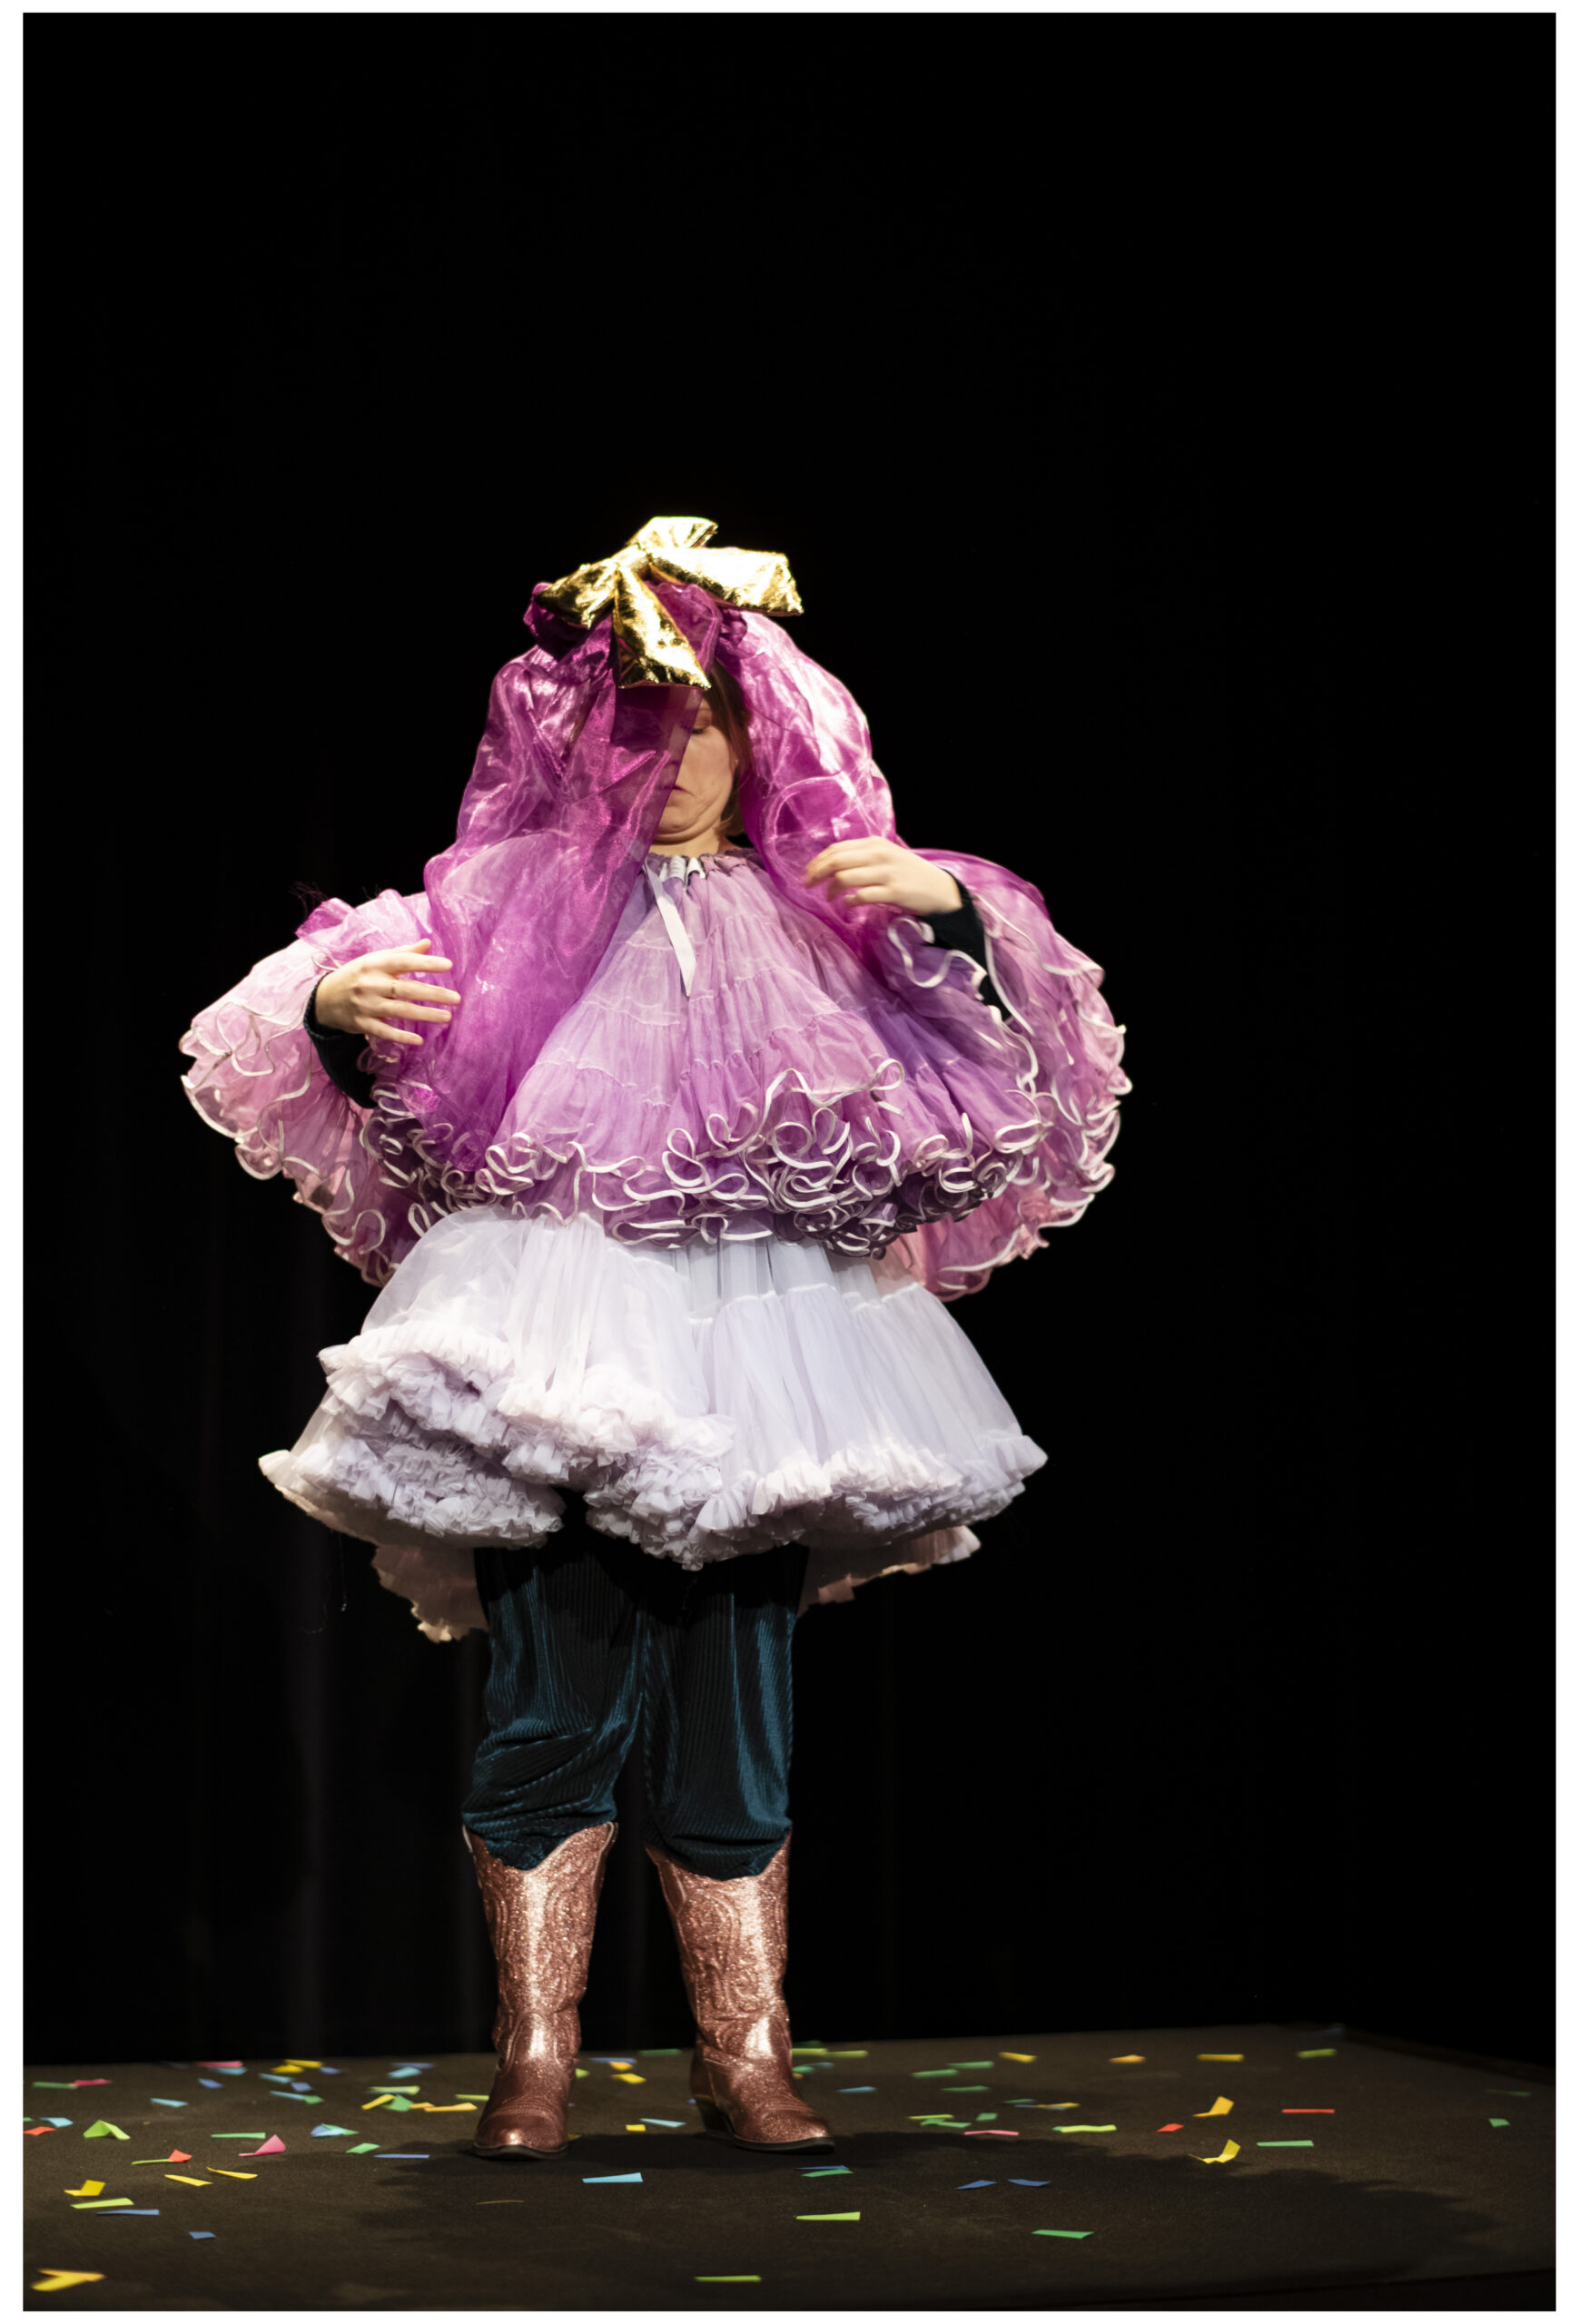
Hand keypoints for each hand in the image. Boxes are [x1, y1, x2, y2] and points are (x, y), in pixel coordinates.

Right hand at [313, 940, 460, 1048]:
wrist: (324, 999)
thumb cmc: (357, 976)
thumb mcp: (375, 960)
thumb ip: (402, 953)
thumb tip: (428, 943)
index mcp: (375, 964)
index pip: (404, 962)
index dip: (426, 963)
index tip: (448, 965)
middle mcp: (371, 984)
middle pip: (406, 989)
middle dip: (433, 994)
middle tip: (456, 998)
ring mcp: (366, 1005)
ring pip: (400, 1010)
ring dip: (425, 1014)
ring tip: (447, 1017)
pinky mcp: (362, 1024)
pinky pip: (384, 1031)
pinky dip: (401, 1036)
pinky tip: (418, 1039)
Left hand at [803, 838, 961, 916]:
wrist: (939, 889)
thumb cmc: (908, 873)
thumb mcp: (886, 856)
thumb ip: (862, 856)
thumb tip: (831, 864)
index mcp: (875, 843)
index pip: (837, 849)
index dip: (818, 861)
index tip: (808, 872)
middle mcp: (879, 855)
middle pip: (836, 861)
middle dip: (817, 874)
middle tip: (808, 885)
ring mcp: (886, 873)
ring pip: (845, 878)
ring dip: (831, 890)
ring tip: (829, 897)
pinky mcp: (893, 892)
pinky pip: (862, 896)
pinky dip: (849, 902)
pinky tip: (847, 905)